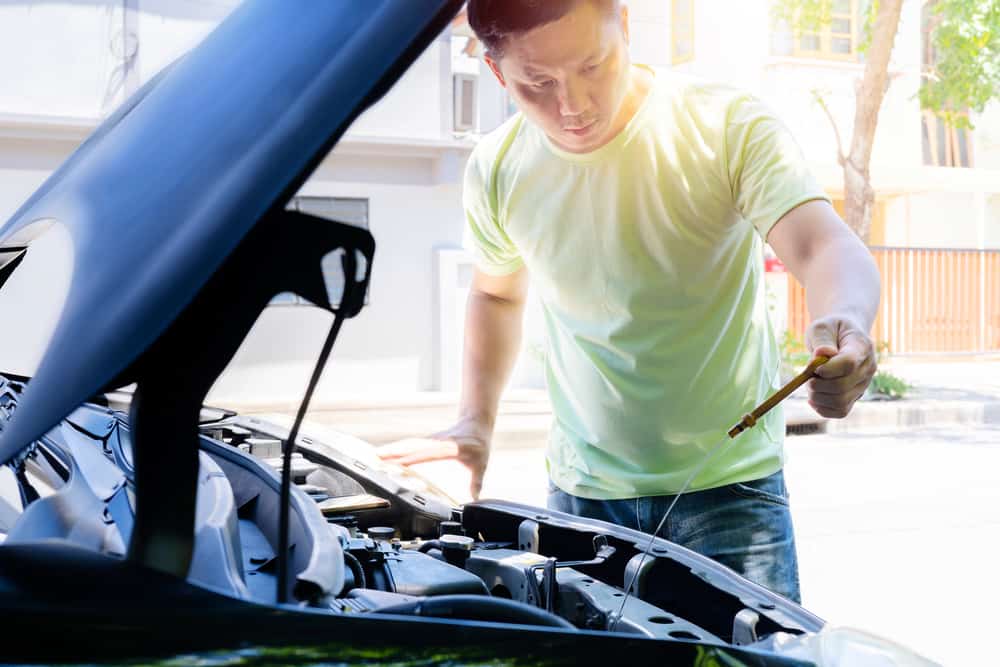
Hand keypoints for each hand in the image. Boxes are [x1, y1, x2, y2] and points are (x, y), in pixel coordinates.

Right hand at [376, 417, 491, 499]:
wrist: (475, 424)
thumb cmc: (478, 446)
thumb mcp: (481, 465)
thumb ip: (476, 483)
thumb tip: (472, 500)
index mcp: (450, 447)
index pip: (430, 452)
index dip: (415, 458)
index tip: (401, 463)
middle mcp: (437, 441)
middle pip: (413, 446)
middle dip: (395, 452)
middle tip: (377, 458)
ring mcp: (429, 440)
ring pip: (408, 444)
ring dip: (391, 449)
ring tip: (374, 456)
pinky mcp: (425, 441)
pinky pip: (408, 445)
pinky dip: (395, 449)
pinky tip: (383, 454)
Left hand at [804, 315, 876, 417]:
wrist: (843, 336)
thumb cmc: (831, 330)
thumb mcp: (822, 326)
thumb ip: (822, 340)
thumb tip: (821, 354)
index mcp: (862, 347)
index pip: (848, 363)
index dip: (827, 369)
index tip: (814, 366)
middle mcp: (867, 368)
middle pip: (842, 387)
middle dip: (817, 384)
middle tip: (808, 376)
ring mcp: (863, 384)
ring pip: (841, 402)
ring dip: (818, 397)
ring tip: (811, 384)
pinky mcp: (855, 396)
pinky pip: (841, 411)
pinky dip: (823, 409)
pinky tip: (814, 398)